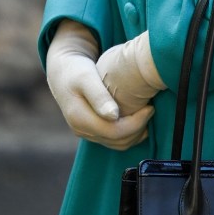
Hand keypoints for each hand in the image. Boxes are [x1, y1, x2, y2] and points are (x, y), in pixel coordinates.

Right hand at [46, 19, 152, 149]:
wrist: (61, 73)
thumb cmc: (76, 70)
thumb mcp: (86, 78)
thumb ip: (99, 96)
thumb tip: (114, 116)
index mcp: (80, 118)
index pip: (114, 132)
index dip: (136, 123)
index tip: (150, 107)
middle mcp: (82, 130)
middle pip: (117, 141)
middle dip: (138, 129)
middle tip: (151, 109)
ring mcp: (86, 133)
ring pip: (116, 144)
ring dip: (135, 134)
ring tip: (147, 115)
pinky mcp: (91, 131)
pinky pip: (113, 139)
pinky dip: (128, 133)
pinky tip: (138, 119)